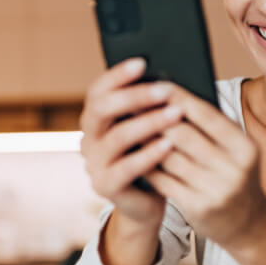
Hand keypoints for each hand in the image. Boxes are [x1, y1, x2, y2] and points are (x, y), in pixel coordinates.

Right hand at [80, 58, 181, 226]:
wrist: (148, 202)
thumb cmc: (153, 157)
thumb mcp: (150, 128)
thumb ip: (150, 107)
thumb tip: (170, 76)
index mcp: (95, 120)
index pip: (97, 91)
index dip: (117, 75)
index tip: (142, 62)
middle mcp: (89, 139)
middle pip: (101, 109)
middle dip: (133, 96)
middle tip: (165, 89)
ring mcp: (94, 164)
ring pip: (117, 137)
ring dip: (148, 122)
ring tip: (176, 113)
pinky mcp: (104, 187)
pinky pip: (126, 168)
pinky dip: (148, 154)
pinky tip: (169, 145)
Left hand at [145, 87, 265, 251]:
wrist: (247, 223)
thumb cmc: (232, 174)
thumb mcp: (234, 151)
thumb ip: (210, 127)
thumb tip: (170, 95)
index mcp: (244, 147)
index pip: (207, 115)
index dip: (179, 97)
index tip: (156, 84)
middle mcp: (234, 169)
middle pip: (183, 135)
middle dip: (155, 117)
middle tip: (132, 102)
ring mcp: (216, 191)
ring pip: (169, 158)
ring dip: (146, 140)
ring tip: (128, 125)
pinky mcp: (198, 208)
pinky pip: (163, 180)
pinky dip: (147, 165)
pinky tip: (133, 154)